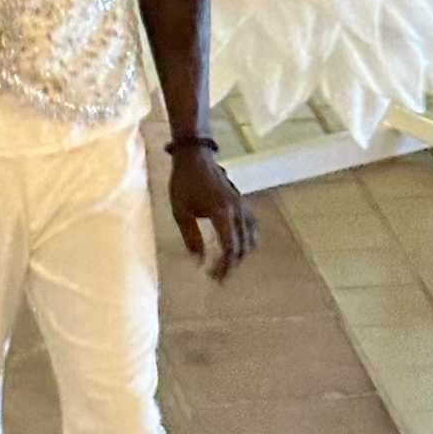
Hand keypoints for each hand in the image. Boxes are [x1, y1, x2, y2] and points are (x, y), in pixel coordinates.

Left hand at [169, 149, 257, 282]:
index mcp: (221, 212)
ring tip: (228, 265)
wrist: (194, 156)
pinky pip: (251, 225)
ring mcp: (241, 204)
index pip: (230, 247)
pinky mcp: (241, 201)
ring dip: (241, 253)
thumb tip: (198, 260)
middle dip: (232, 264)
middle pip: (243, 245)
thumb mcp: (180, 210)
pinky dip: (247, 239)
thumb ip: (191, 236)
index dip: (224, 265)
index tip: (212, 276)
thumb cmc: (184, 182)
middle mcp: (236, 209)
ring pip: (251, 236)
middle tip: (219, 277)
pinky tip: (238, 246)